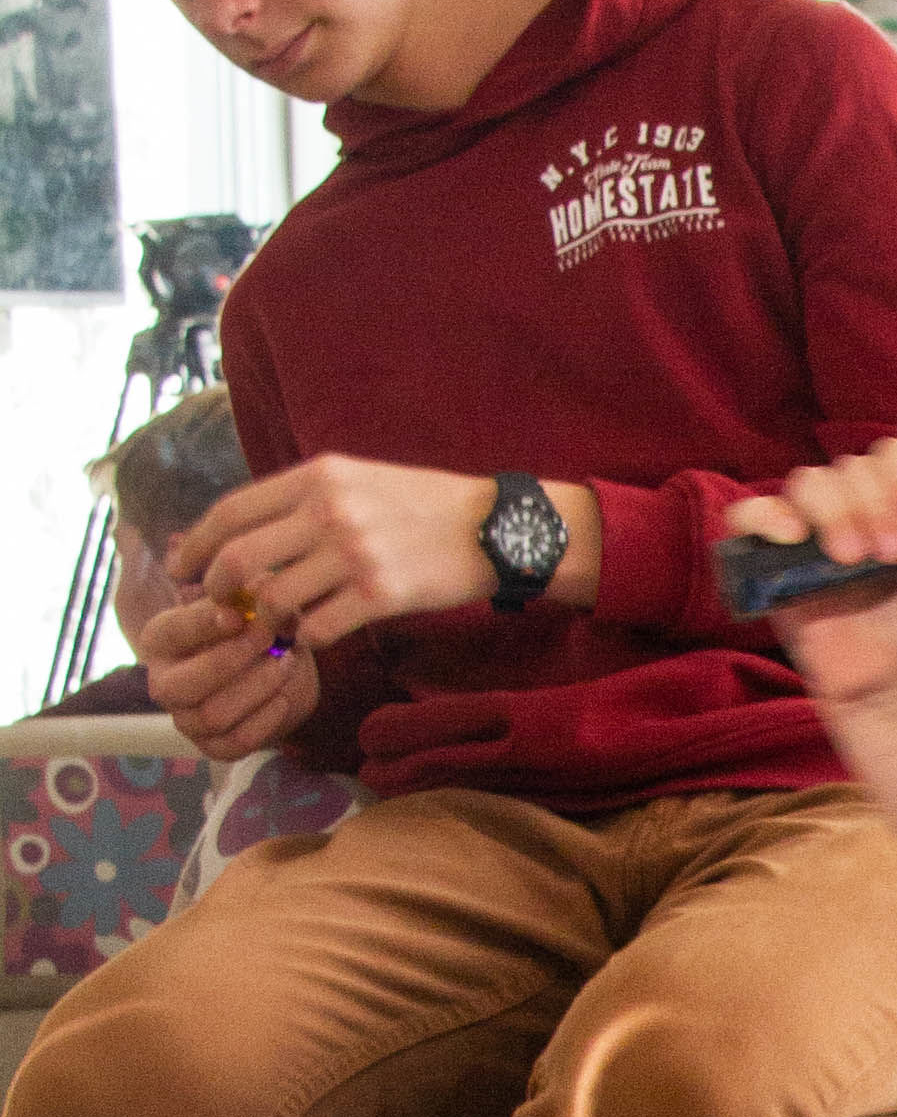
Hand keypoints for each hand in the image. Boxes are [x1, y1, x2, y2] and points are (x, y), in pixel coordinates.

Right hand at [139, 588, 319, 760]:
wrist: (273, 672)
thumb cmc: (251, 628)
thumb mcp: (250, 603)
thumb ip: (253, 592)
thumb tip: (264, 584)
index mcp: (161, 639)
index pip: (174, 632)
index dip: (204, 625)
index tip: (240, 615)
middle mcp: (163, 682)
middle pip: (184, 684)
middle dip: (232, 660)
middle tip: (270, 638)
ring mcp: (185, 719)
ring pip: (212, 715)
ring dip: (255, 688)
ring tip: (285, 665)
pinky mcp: (212, 746)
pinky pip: (235, 743)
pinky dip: (264, 721)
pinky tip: (283, 698)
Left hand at [179, 456, 493, 643]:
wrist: (495, 528)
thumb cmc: (423, 506)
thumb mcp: (358, 479)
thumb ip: (304, 499)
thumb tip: (246, 531)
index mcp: (318, 476)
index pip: (231, 511)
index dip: (195, 546)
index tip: (181, 569)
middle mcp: (329, 511)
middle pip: (238, 560)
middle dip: (217, 591)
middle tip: (220, 608)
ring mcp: (354, 554)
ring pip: (274, 600)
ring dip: (266, 621)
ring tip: (278, 624)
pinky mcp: (380, 594)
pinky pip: (318, 628)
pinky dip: (309, 639)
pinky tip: (318, 635)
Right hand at [727, 439, 896, 715]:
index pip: (896, 455)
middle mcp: (855, 505)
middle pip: (852, 466)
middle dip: (875, 504)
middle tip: (891, 555)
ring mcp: (811, 529)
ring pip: (808, 482)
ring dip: (833, 512)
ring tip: (851, 561)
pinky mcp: (771, 559)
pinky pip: (748, 515)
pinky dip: (765, 516)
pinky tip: (792, 538)